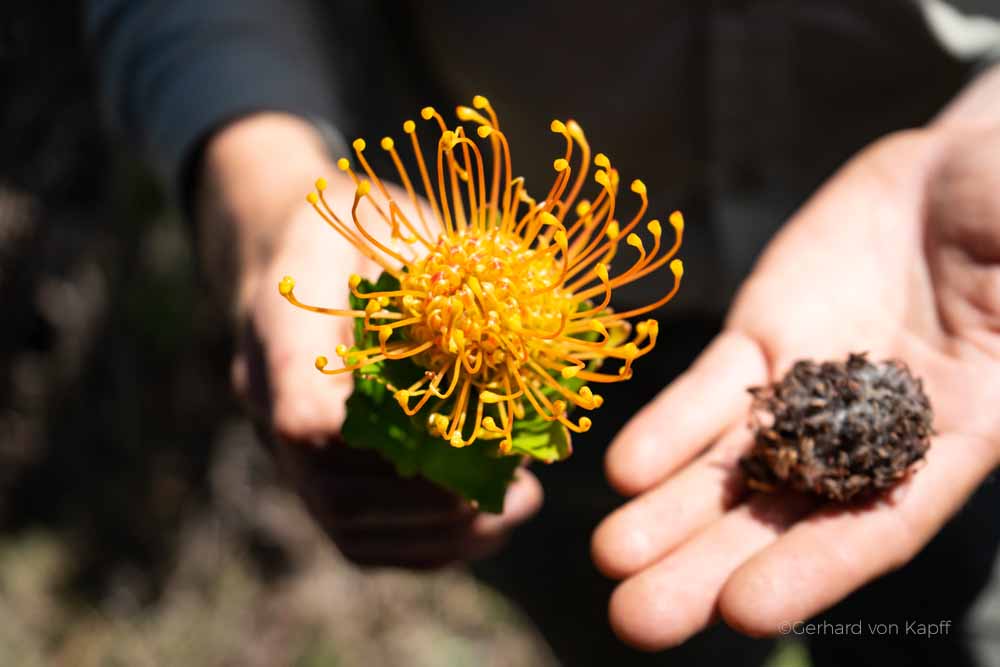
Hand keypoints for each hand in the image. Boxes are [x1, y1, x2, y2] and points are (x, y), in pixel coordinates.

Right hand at [200, 113, 541, 568]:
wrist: (287, 249)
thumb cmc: (350, 228)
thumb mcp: (388, 223)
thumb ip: (435, 276)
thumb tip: (519, 338)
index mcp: (278, 334)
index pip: (304, 418)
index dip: (387, 449)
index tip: (466, 447)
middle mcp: (267, 404)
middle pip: (336, 495)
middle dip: (437, 504)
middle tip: (516, 494)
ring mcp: (285, 445)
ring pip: (350, 528)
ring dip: (440, 535)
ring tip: (512, 513)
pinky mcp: (312, 469)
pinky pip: (359, 534)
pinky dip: (425, 544)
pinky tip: (482, 527)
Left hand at [591, 119, 999, 647]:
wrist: (948, 178)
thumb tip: (998, 327)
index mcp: (960, 433)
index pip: (879, 521)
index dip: (813, 571)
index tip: (742, 613)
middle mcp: (870, 430)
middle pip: (784, 513)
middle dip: (708, 567)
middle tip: (637, 620)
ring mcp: (807, 386)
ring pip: (732, 462)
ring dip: (668, 514)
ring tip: (607, 559)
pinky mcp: (761, 339)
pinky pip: (708, 390)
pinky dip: (667, 429)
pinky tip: (619, 470)